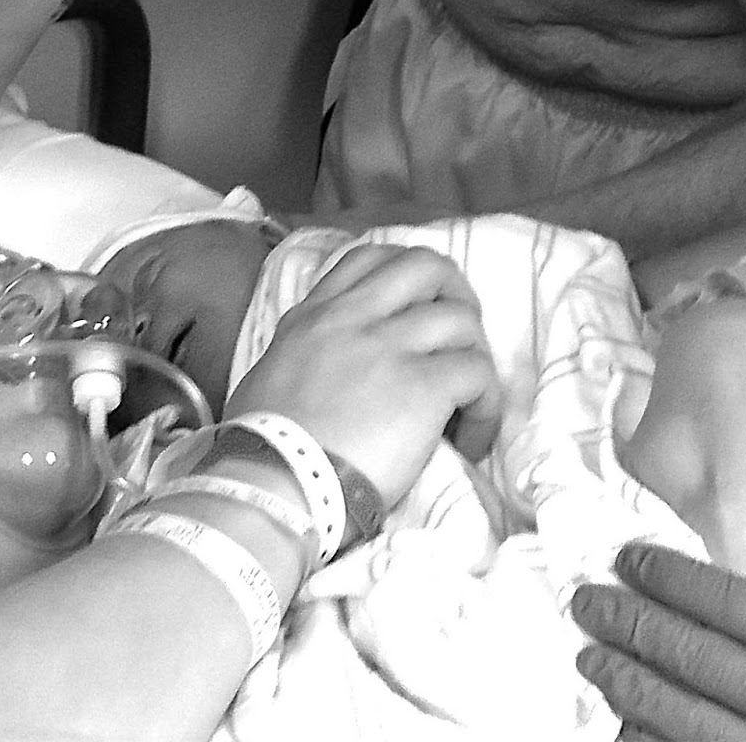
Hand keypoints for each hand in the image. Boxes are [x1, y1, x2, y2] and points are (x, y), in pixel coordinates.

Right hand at [226, 243, 503, 505]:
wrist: (274, 486)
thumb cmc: (260, 450)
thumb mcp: (268, 377)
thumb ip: (302, 358)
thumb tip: (320, 378)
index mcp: (314, 316)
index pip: (369, 259)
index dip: (406, 276)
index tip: (418, 309)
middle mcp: (354, 318)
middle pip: (426, 265)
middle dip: (456, 293)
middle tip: (459, 341)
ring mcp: (390, 346)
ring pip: (462, 318)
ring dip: (476, 357)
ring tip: (470, 403)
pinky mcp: (422, 385)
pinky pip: (478, 373)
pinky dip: (486, 406)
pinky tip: (472, 440)